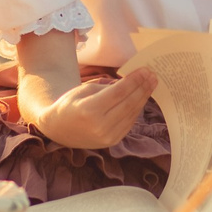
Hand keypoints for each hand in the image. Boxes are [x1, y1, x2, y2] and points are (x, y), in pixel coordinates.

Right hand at [30, 69, 156, 149]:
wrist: (58, 129)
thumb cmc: (69, 104)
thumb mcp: (84, 89)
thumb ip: (108, 87)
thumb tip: (131, 81)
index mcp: (90, 110)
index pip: (119, 93)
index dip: (134, 80)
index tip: (145, 70)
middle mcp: (100, 126)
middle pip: (128, 104)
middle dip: (143, 88)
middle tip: (153, 75)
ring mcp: (107, 137)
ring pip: (132, 114)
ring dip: (143, 98)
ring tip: (151, 84)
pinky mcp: (112, 142)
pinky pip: (129, 122)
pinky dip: (137, 109)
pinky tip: (142, 97)